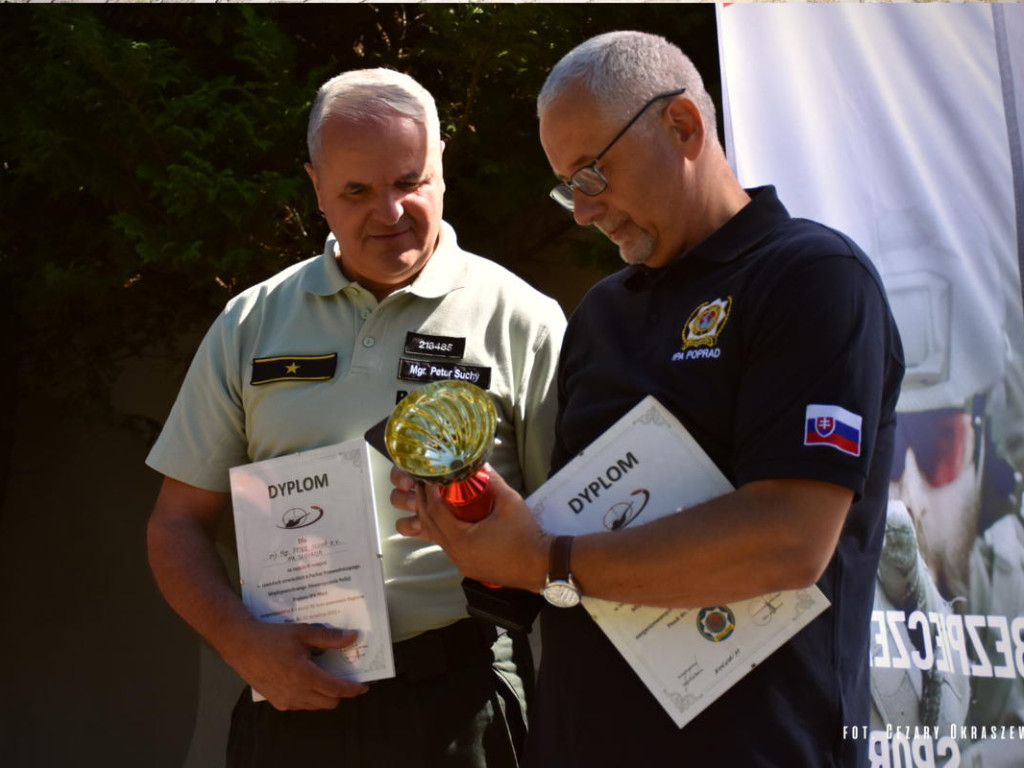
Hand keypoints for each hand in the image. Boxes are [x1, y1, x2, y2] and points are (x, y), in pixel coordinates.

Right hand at [219, 620, 368, 710]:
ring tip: (325, 677)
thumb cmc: (272, 637)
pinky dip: (310, 697)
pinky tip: (307, 680)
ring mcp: (285, 700)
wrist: (241, 645)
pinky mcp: (276, 702)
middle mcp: (296, 693)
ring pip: (315, 705)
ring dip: (325, 695)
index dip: (353, 689)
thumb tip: (353, 636)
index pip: (336, 689)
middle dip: (340, 693)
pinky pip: (301, 705)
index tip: (364, 686)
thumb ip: (330, 638)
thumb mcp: (303, 633)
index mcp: (305, 676)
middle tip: (344, 678)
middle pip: (329, 702)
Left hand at [390, 464, 550, 590]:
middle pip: (429, 525)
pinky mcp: (469, 567)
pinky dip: (444, 532)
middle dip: (423, 503)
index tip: (430, 477)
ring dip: (431, 519)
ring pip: (437, 539)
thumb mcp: (509, 502)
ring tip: (433, 500)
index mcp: (461, 539)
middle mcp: (456, 554)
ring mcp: (462, 563)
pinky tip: (450, 520)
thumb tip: (480, 463)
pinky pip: (449, 547)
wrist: (542, 565)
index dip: (430, 492)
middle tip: (424, 484)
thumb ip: (492, 481)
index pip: (435, 511)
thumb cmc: (526, 534)